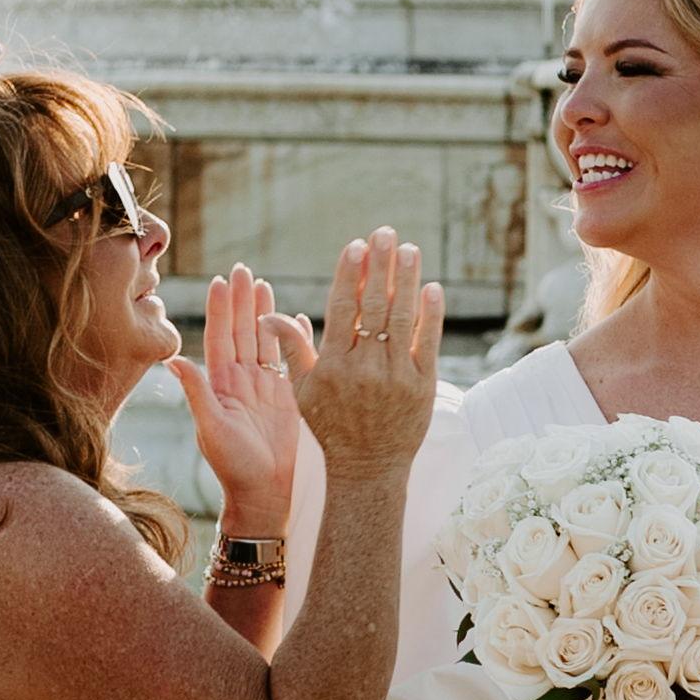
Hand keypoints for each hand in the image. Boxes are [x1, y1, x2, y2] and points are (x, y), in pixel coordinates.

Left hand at [179, 264, 311, 518]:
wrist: (264, 494)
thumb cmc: (234, 467)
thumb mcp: (212, 429)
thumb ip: (197, 393)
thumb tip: (173, 360)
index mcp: (222, 385)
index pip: (221, 338)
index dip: (220, 309)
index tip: (220, 280)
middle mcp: (243, 382)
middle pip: (243, 332)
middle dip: (242, 300)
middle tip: (243, 269)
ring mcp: (267, 389)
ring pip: (266, 342)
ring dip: (266, 313)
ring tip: (264, 284)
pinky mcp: (290, 399)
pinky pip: (293, 362)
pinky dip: (296, 340)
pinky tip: (299, 319)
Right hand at [297, 230, 443, 477]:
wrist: (367, 467)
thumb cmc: (330, 426)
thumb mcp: (302, 391)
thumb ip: (291, 349)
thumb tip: (267, 315)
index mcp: (334, 364)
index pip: (343, 308)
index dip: (350, 274)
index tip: (356, 245)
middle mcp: (365, 367)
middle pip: (375, 305)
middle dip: (380, 265)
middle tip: (385, 233)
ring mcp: (396, 375)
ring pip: (402, 318)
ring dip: (407, 280)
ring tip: (409, 248)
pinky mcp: (422, 385)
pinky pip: (427, 343)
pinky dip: (431, 315)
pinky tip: (432, 287)